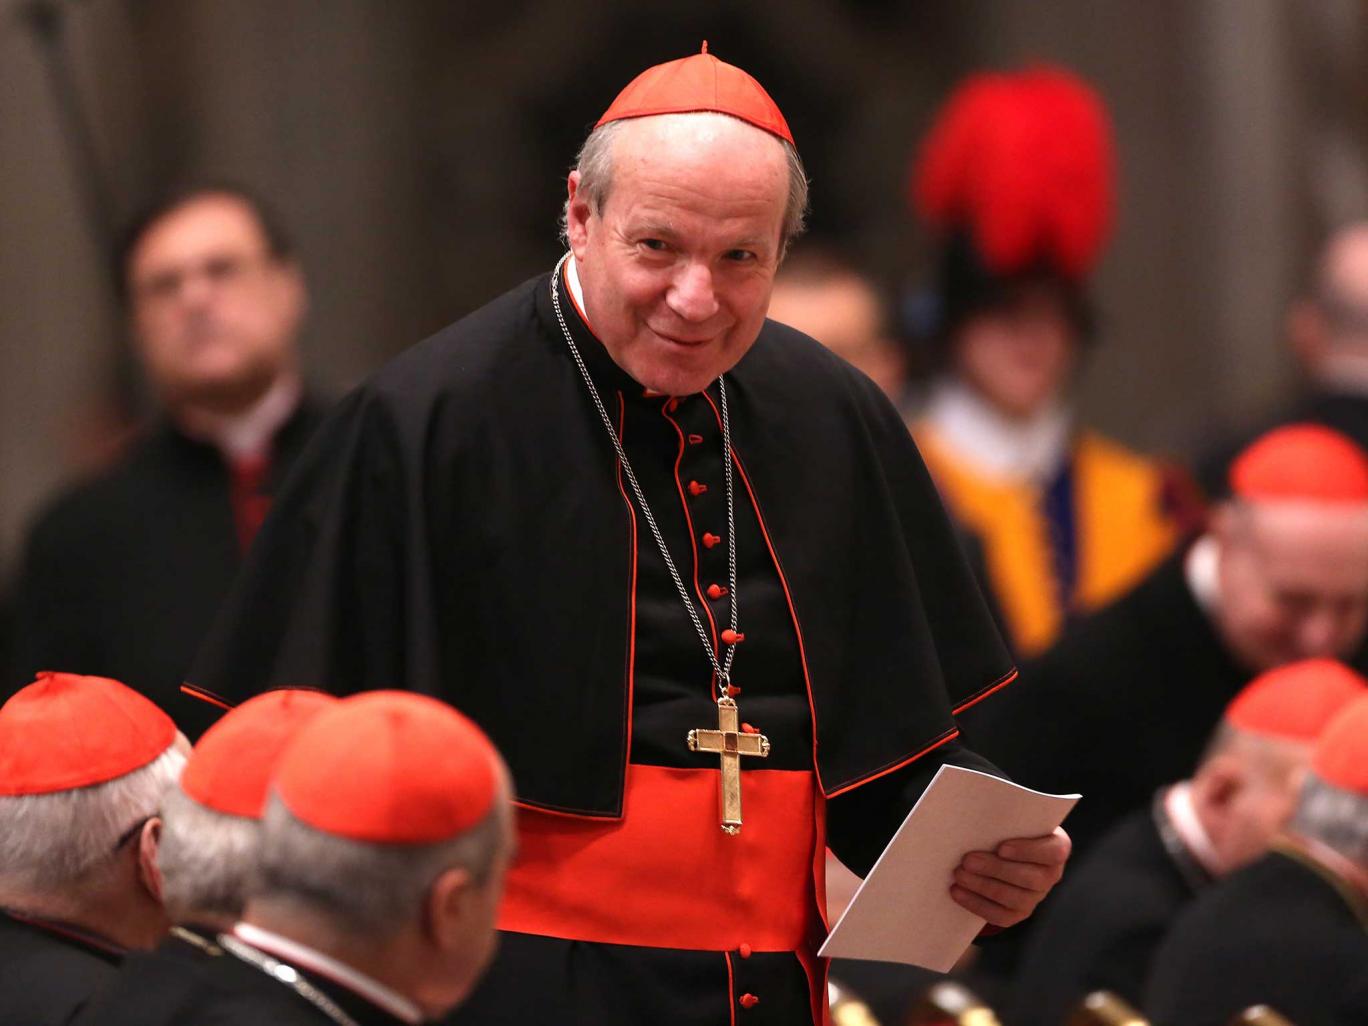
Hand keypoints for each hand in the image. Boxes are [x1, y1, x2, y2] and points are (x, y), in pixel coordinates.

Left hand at [950, 827, 1070, 927]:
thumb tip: (972, 810)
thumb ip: (1001, 816)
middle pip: (1031, 878)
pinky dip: (976, 904)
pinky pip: (1000, 915)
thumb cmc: (1004, 827)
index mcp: (1056, 846)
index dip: (1028, 851)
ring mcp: (1036, 897)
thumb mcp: (1008, 818)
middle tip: (967, 860)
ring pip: (1014, 898)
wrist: (1000, 849)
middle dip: (996, 869)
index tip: (1001, 847)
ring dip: (982, 886)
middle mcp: (1051, 875)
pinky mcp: (1018, 913)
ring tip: (958, 874)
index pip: (1054, 852)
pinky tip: (956, 891)